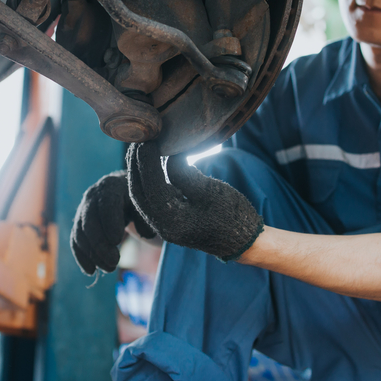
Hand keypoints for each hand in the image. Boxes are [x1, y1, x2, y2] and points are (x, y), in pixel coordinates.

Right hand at [70, 170, 156, 274]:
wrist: (125, 195)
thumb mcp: (145, 205)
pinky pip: (75, 241)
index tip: (117, 241)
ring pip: (80, 234)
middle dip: (100, 245)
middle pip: (89, 222)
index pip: (107, 204)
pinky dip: (81, 257)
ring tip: (110, 268)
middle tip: (115, 262)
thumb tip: (145, 234)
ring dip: (93, 254)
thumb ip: (146, 217)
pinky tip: (91, 271)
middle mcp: (93, 196)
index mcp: (111, 186)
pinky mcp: (79, 224)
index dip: (110, 222)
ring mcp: (83, 210)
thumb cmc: (139, 201)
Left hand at [127, 142, 262, 260]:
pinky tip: (152, 165)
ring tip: (143, 148)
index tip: (147, 139)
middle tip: (140, 139)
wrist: (244, 242)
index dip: (146, 160)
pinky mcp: (169, 222)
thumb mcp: (210, 190)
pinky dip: (148, 181)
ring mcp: (164, 226)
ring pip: (142, 196)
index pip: (150, 185)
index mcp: (172, 220)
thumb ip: (184, 174)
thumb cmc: (232, 216)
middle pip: (138, 191)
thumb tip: (167, 155)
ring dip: (139, 172)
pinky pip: (150, 199)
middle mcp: (162, 226)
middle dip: (136, 164)